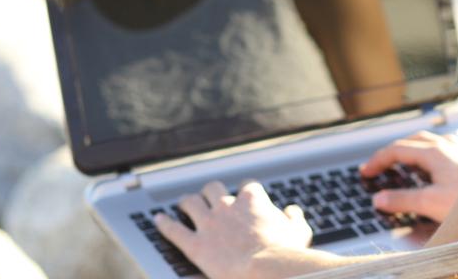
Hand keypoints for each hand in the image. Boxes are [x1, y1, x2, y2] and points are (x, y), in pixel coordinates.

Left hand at [154, 180, 311, 278]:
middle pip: (213, 188)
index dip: (246, 191)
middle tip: (209, 196)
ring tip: (184, 204)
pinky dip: (164, 224)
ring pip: (191, 203)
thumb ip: (295, 219)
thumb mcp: (299, 233)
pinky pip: (173, 230)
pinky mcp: (195, 244)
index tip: (246, 196)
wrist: (265, 271)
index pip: (247, 186)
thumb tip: (293, 212)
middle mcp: (227, 206)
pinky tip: (158, 220)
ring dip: (187, 202)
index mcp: (252, 201)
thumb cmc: (286, 254)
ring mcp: (209, 224)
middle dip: (211, 191)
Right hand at [359, 130, 457, 222]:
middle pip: (411, 141)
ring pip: (429, 142)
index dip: (377, 160)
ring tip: (403, 163)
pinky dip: (430, 154)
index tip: (366, 172)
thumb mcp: (431, 203)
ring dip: (412, 149)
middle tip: (380, 166)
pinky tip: (436, 166)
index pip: (396, 149)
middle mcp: (447, 145)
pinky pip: (444, 148)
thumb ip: (402, 200)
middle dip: (392, 152)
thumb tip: (380, 198)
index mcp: (434, 152)